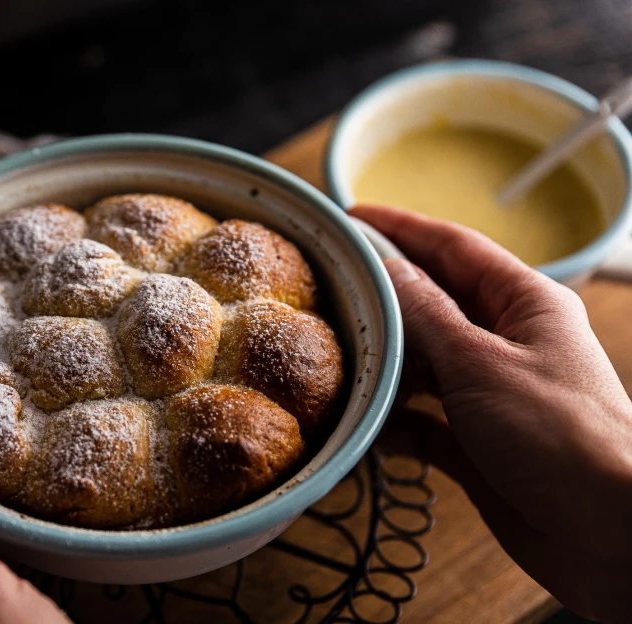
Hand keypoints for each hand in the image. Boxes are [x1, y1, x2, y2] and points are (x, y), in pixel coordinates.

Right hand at [351, 205, 631, 621]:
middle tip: (328, 286)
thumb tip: (384, 265)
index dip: (400, 229)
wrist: (611, 533)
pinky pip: (422, 421)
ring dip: (384, 363)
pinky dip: (393, 422)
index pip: (454, 247)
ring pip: (424, 363)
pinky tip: (364, 424)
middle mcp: (509, 343)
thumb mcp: (480, 363)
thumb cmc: (564, 437)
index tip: (350, 220)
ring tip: (335, 354)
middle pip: (434, 304)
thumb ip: (424, 313)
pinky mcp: (478, 444)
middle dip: (383, 296)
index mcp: (525, 304)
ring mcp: (493, 394)